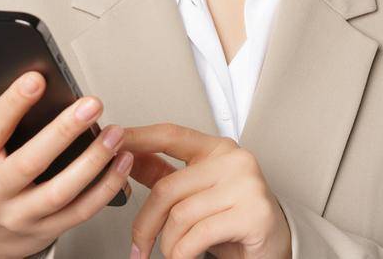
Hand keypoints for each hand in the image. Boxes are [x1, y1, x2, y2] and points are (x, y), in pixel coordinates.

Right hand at [0, 72, 133, 258]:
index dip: (13, 104)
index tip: (37, 79)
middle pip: (29, 162)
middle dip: (63, 131)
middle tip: (92, 104)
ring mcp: (20, 214)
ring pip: (60, 191)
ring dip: (93, 161)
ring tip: (115, 133)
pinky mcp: (46, 229)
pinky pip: (81, 211)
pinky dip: (106, 187)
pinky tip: (122, 161)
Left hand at [122, 123, 291, 258]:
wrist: (270, 248)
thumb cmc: (233, 221)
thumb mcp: (197, 194)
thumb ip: (165, 175)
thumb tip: (128, 159)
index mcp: (219, 149)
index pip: (170, 135)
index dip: (137, 137)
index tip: (111, 139)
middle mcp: (235, 160)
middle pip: (167, 188)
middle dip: (146, 225)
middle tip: (140, 246)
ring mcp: (247, 185)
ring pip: (179, 215)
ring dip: (168, 245)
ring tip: (175, 252)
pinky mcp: (253, 213)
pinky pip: (196, 236)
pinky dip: (181, 253)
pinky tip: (186, 256)